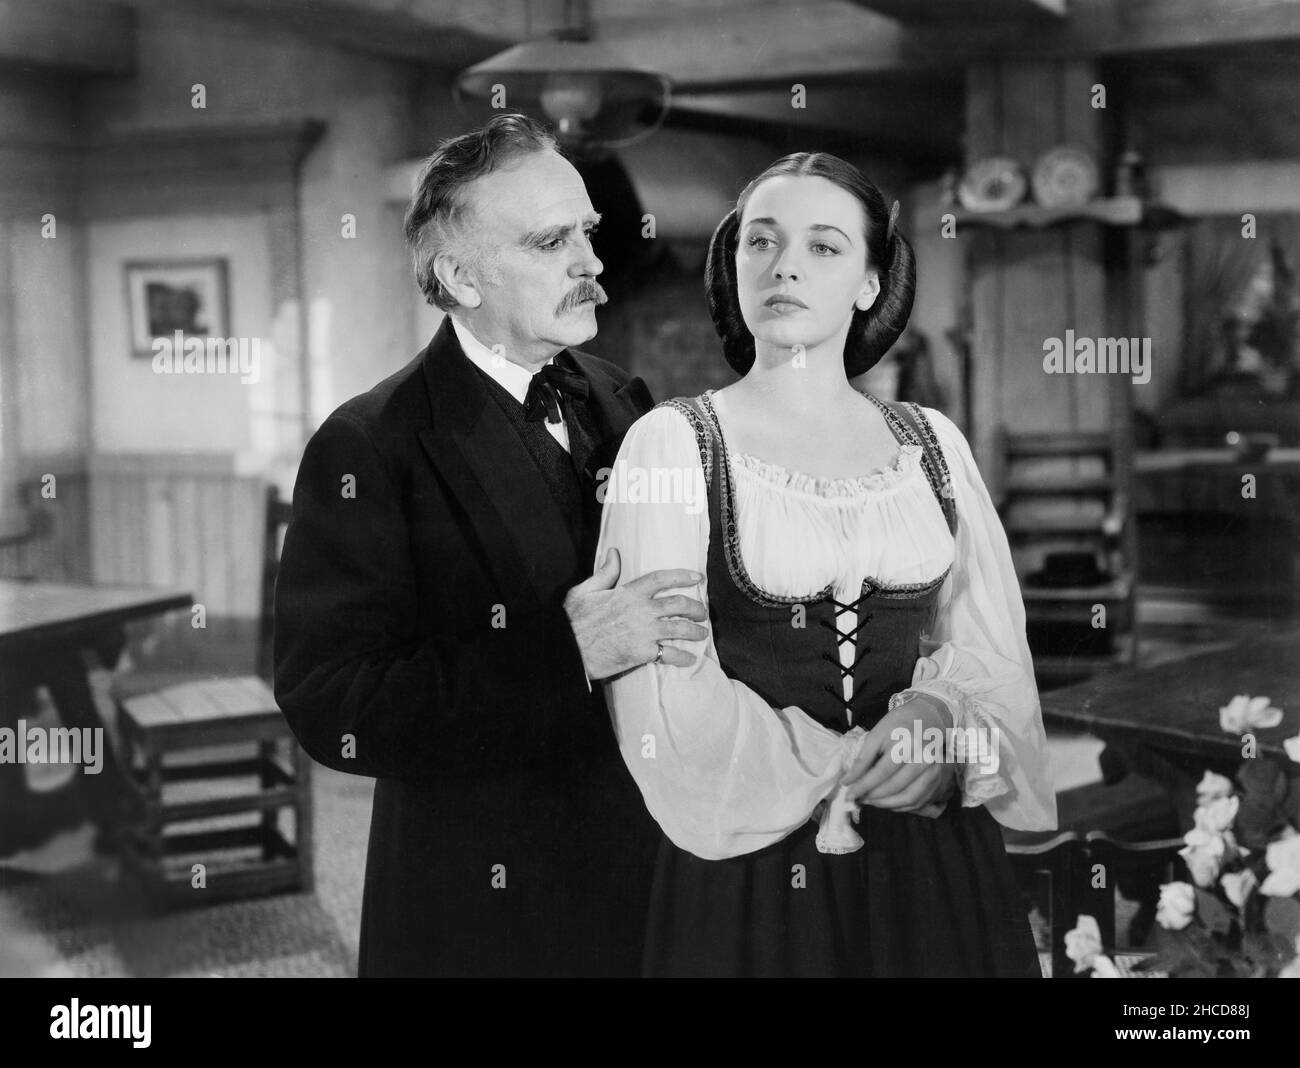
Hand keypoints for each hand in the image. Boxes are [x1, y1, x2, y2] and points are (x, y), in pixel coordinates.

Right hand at [564, 548, 708, 679]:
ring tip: (702, 634)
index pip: (661, 579)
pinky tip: (689, 659)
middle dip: (696, 608)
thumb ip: (604, 572)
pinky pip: (669, 654)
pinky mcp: (642, 653)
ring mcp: (644, 632)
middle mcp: (641, 610)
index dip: (682, 576)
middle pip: (678, 604)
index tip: (697, 577)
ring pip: (680, 628)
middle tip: (702, 612)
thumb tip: (614, 553)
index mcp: (629, 593)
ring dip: (695, 631)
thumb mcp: (585, 590)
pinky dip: (683, 657)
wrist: (569, 649)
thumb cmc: (574, 620)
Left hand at [840, 699, 958, 817]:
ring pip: (908, 798)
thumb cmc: (898, 724)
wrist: (927, 717)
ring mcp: (933, 770)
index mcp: (906, 745)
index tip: (848, 794)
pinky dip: (900, 806)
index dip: (863, 786)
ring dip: (886, 804)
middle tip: (857, 799)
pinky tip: (886, 802)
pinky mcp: (937, 778)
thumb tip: (848, 781)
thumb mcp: (877, 734)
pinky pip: (918, 800)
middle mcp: (923, 759)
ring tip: (869, 801)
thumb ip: (863, 758)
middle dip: (872, 797)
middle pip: (895, 787)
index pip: (881, 772)